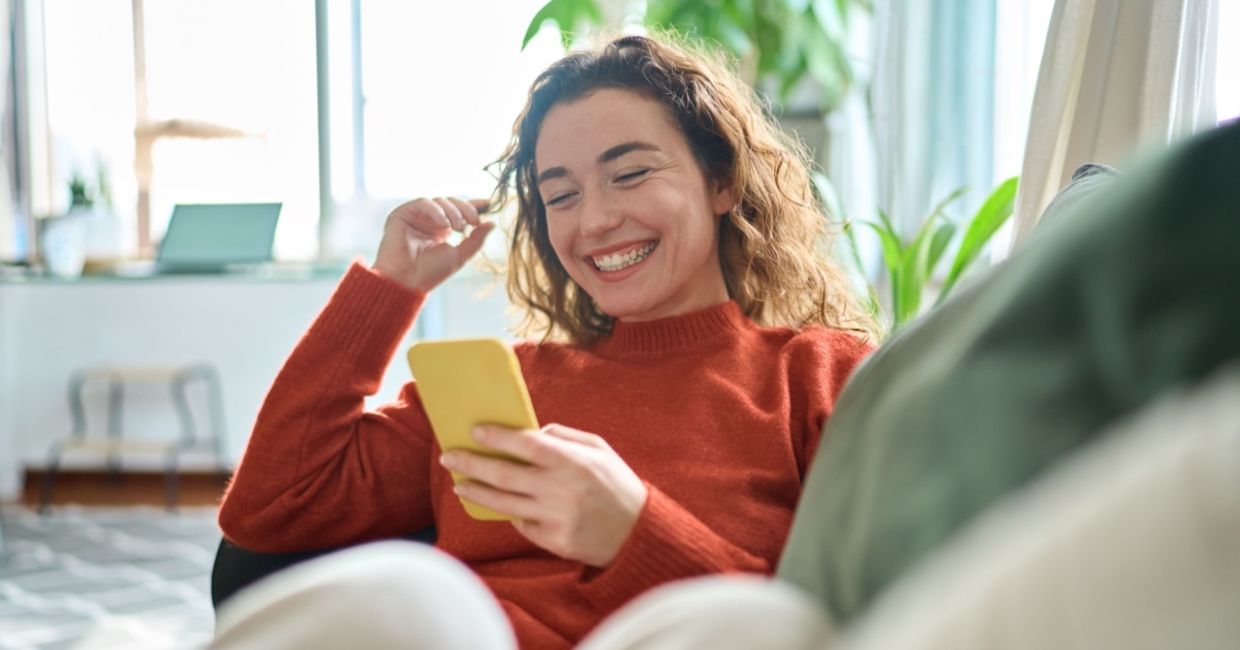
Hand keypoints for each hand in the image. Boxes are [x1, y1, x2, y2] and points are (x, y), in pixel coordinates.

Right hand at [372, 197, 495, 292]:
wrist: (406, 281)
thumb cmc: (430, 273)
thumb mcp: (460, 255)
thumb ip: (476, 240)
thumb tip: (492, 223)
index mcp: (442, 229)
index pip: (459, 211)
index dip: (473, 205)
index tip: (488, 203)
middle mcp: (429, 221)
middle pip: (452, 202)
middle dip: (466, 209)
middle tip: (473, 222)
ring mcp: (416, 216)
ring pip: (439, 201)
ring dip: (453, 211)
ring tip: (457, 228)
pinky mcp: (403, 214)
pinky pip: (423, 202)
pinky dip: (436, 210)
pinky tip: (444, 224)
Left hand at [439, 424, 648, 566]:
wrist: (638, 533)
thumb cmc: (617, 484)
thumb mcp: (600, 449)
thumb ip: (565, 436)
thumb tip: (531, 431)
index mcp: (572, 461)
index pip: (525, 444)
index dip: (497, 436)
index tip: (475, 430)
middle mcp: (560, 489)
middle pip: (503, 474)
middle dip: (472, 463)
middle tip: (449, 457)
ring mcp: (555, 518)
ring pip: (503, 503)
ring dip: (476, 492)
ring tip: (459, 484)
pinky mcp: (553, 541)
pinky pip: (521, 524)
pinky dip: (510, 513)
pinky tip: (501, 505)